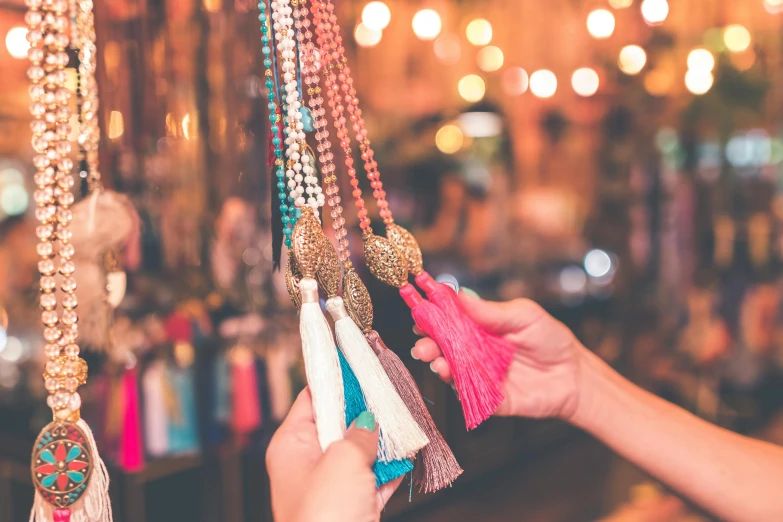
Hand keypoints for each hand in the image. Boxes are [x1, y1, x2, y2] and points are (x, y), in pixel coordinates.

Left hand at [266, 388, 401, 521]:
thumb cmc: (323, 516)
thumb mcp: (344, 460)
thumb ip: (360, 434)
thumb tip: (370, 420)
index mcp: (291, 445)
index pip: (311, 400)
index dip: (335, 383)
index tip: (357, 368)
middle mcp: (307, 464)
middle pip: (337, 425)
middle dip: (364, 412)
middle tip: (387, 396)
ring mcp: (329, 486)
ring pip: (357, 452)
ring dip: (380, 441)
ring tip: (402, 423)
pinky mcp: (350, 506)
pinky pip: (372, 478)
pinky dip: (389, 468)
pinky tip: (406, 455)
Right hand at [412, 292, 583, 419]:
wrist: (574, 375)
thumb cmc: (551, 340)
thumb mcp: (525, 316)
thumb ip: (493, 311)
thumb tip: (462, 297)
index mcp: (479, 327)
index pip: (449, 320)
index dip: (433, 317)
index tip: (420, 313)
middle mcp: (474, 351)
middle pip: (443, 347)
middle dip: (428, 345)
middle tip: (421, 346)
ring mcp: (479, 375)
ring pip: (452, 371)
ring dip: (440, 366)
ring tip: (436, 362)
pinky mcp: (487, 399)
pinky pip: (468, 395)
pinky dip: (458, 388)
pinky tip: (452, 379)